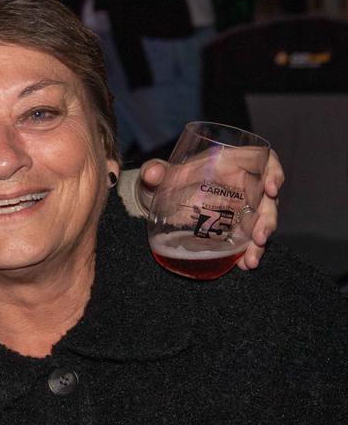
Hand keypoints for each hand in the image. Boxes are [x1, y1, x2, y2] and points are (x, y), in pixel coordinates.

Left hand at [137, 150, 284, 269]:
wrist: (160, 199)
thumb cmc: (168, 179)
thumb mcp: (160, 173)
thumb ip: (155, 171)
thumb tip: (151, 174)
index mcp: (232, 163)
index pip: (264, 161)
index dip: (273, 172)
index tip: (272, 188)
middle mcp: (243, 185)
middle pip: (267, 198)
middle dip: (268, 218)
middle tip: (260, 236)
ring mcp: (243, 207)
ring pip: (262, 221)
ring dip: (260, 240)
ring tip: (251, 259)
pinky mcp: (237, 227)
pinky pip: (249, 238)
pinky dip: (248, 251)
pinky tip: (243, 263)